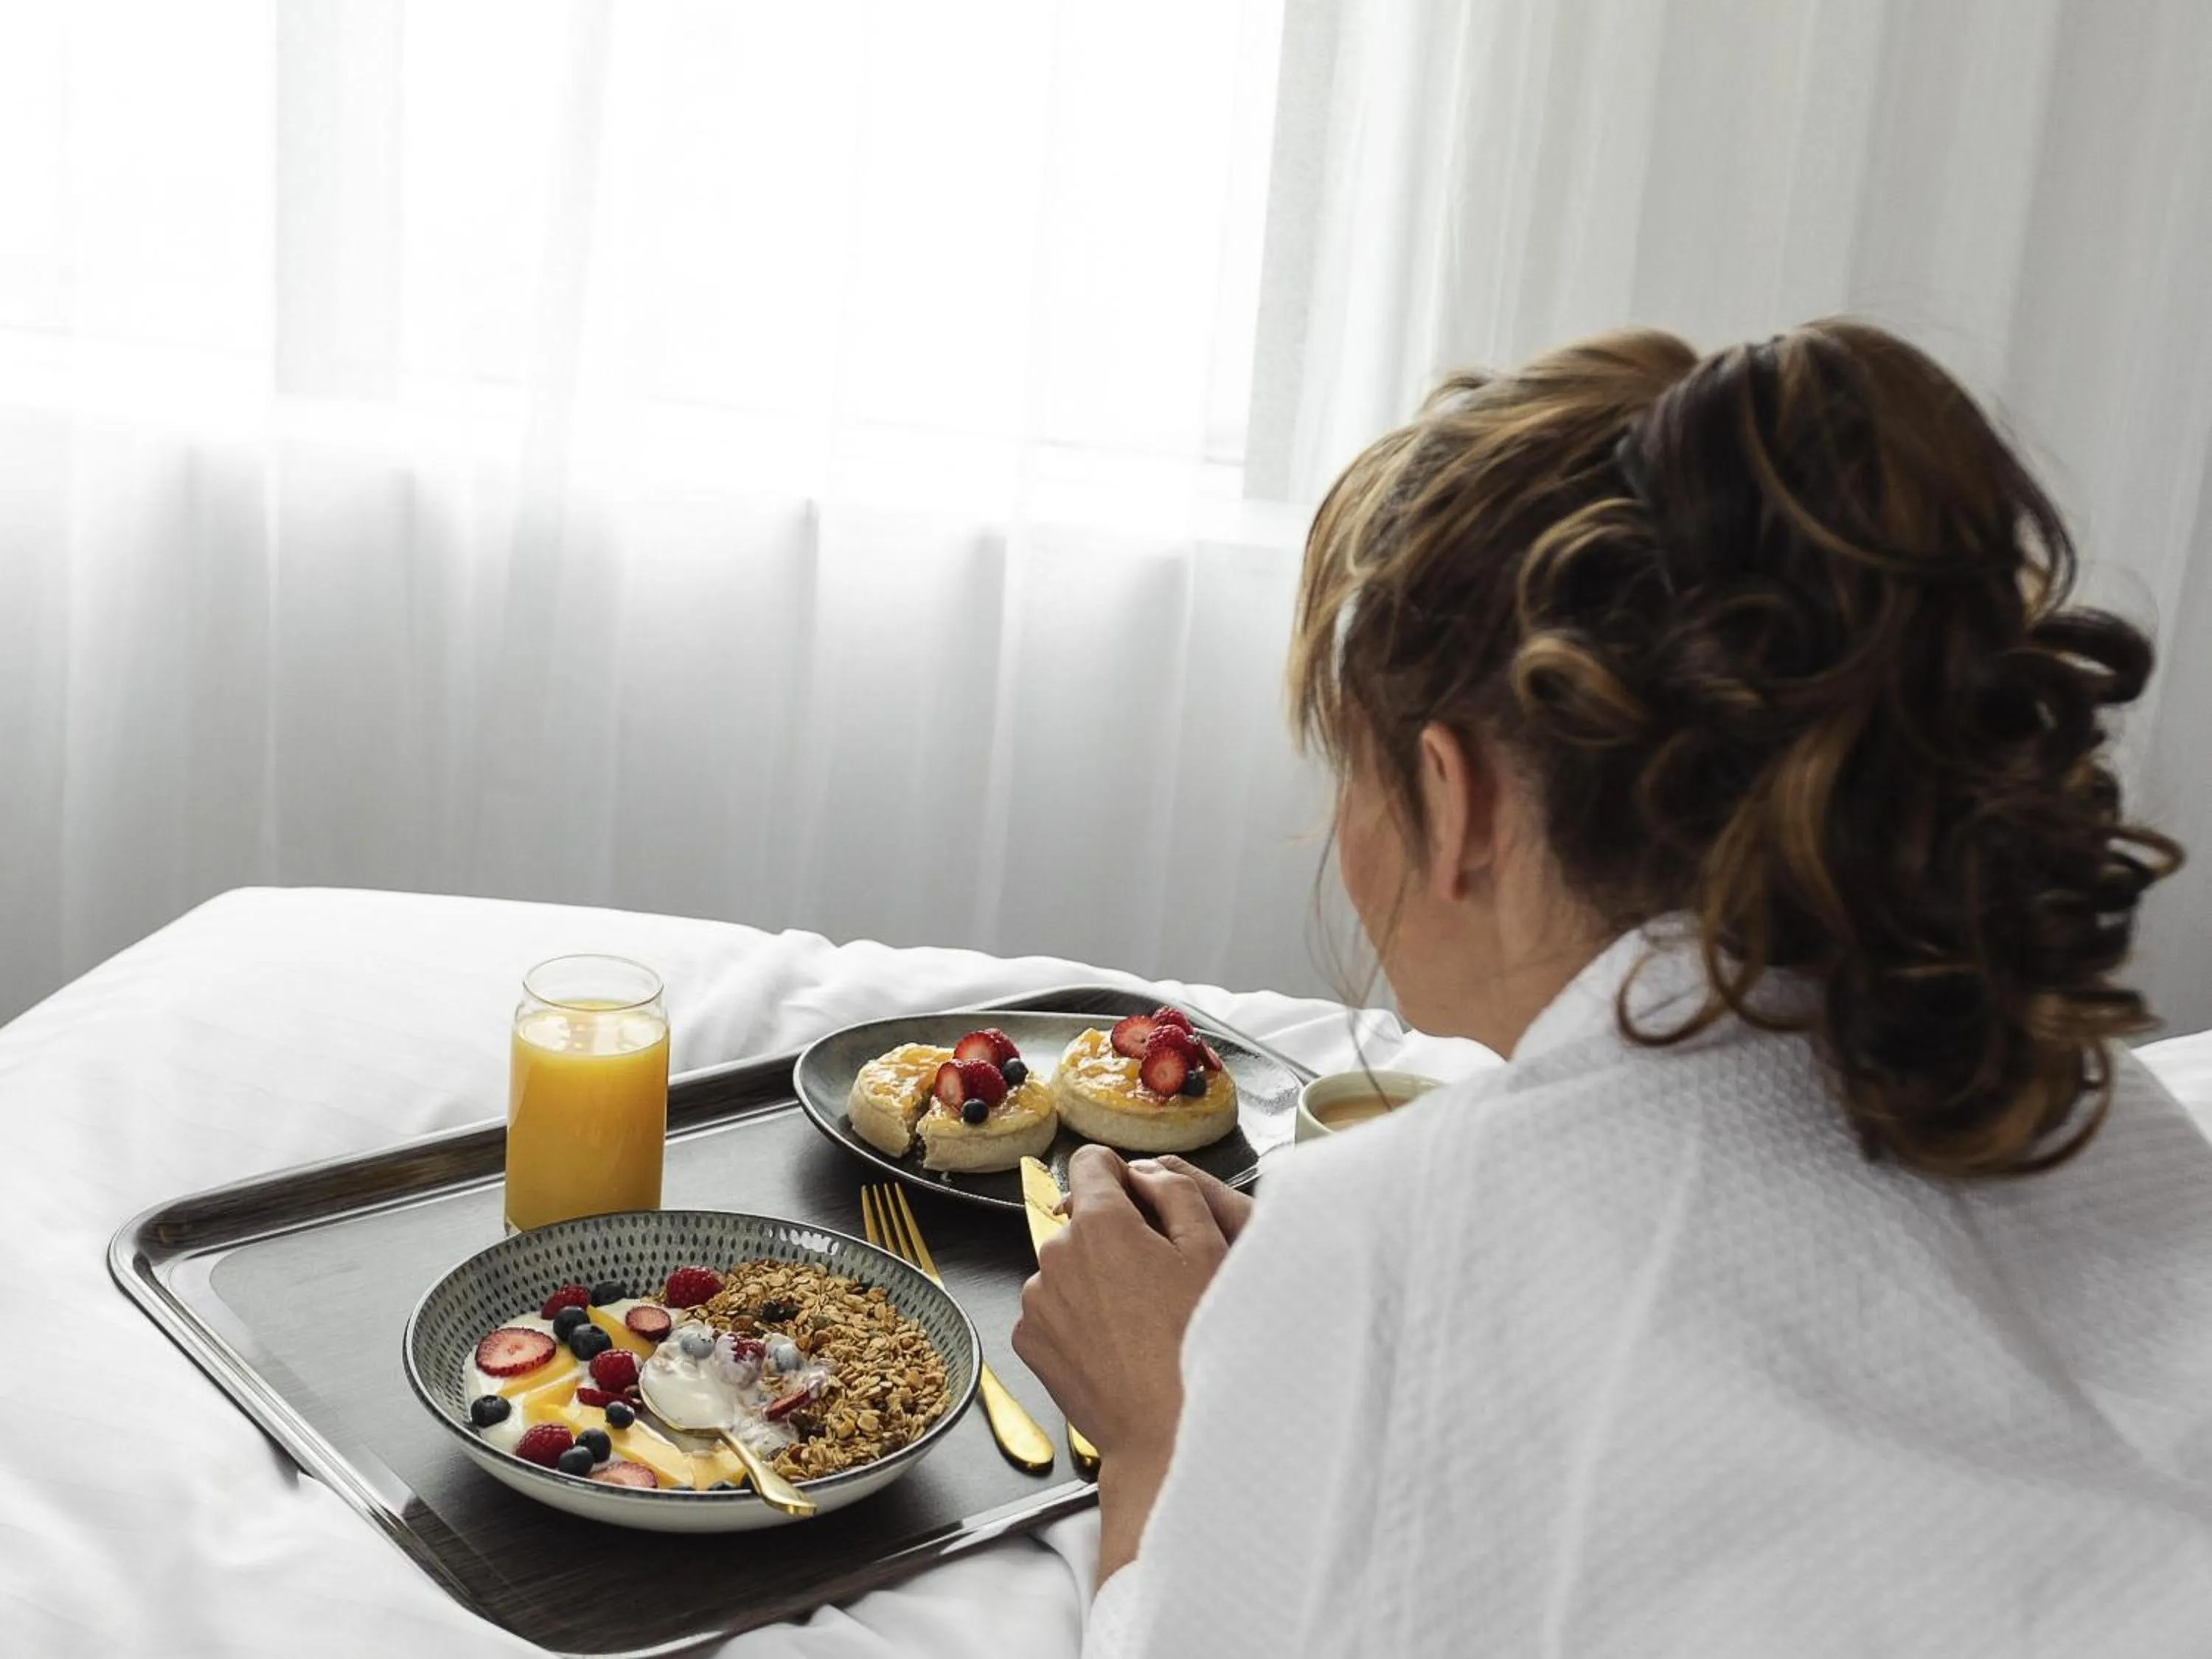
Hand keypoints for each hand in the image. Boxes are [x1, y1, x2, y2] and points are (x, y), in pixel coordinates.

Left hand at [1014, 1144, 1235, 1584]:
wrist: (1164, 1434)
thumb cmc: (1194, 1347)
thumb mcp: (1209, 1251)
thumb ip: (1175, 1192)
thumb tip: (1147, 1172)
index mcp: (1100, 1224)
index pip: (1092, 1162)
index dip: (1122, 1174)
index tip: (1139, 1199)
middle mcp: (1056, 1255)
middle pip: (1082, 1219)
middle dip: (1114, 1234)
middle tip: (1157, 1276)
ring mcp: (1036, 1300)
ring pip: (1067, 1265)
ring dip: (1095, 1277)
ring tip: (1139, 1319)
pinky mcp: (1028, 1340)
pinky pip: (1053, 1307)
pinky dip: (1077, 1316)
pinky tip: (1114, 1343)